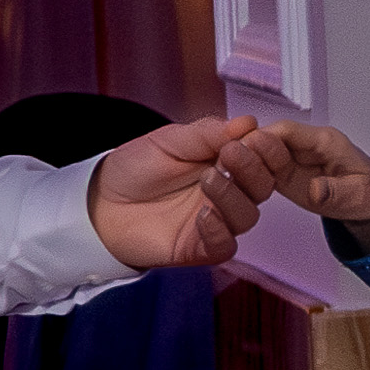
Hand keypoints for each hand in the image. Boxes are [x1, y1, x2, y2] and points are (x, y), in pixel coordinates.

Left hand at [86, 113, 264, 270]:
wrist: (100, 202)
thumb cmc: (135, 169)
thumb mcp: (170, 140)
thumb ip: (208, 133)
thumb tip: (248, 122)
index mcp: (227, 164)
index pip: (265, 158)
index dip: (268, 149)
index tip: (257, 138)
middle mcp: (229, 193)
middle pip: (263, 187)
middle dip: (253, 169)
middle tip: (231, 154)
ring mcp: (218, 222)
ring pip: (247, 215)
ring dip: (232, 196)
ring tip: (207, 179)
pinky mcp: (202, 247)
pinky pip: (225, 245)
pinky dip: (219, 230)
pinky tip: (203, 214)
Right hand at [216, 118, 369, 229]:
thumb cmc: (368, 191)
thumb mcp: (358, 195)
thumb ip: (336, 192)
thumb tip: (316, 191)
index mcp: (324, 141)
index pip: (288, 131)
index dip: (264, 137)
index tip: (244, 147)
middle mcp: (304, 146)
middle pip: (268, 139)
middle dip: (245, 148)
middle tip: (223, 161)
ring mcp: (292, 159)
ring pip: (260, 153)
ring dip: (241, 161)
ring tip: (219, 172)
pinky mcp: (284, 173)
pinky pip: (261, 169)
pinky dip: (245, 174)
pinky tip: (228, 182)